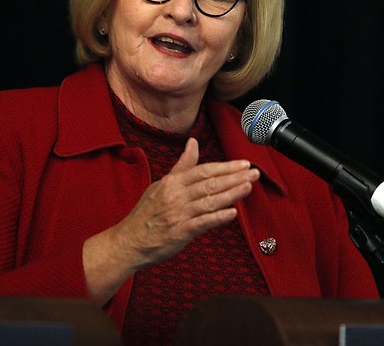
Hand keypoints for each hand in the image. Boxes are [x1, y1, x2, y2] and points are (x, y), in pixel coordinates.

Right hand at [83, 137, 259, 303]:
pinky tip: (232, 213)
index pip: (204, 170)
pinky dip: (217, 218)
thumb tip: (193, 143)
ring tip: (248, 187)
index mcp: (173, 182)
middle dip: (234, 177)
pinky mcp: (179, 232)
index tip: (243, 164)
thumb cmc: (147, 214)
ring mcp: (178, 214)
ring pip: (209, 201)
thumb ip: (182, 165)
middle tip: (254, 173)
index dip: (225, 167)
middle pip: (210, 184)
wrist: (129, 241)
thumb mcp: (162, 184)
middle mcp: (176, 196)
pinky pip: (202, 223)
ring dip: (231, 194)